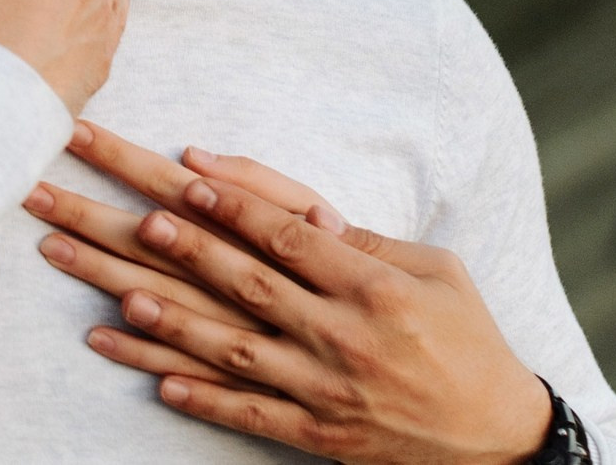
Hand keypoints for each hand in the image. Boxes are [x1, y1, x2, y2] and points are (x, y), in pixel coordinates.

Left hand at [69, 131, 552, 464]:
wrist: (497, 436)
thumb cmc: (466, 337)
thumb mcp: (436, 271)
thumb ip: (364, 240)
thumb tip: (297, 209)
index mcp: (374, 288)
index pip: (289, 240)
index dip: (235, 207)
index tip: (186, 178)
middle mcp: (343, 338)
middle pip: (248, 286)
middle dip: (185, 250)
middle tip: (134, 219)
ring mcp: (326, 391)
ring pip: (235, 353)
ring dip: (172, 324)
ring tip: (118, 296)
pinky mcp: (319, 436)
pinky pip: (250, 416)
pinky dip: (202, 400)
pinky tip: (155, 382)